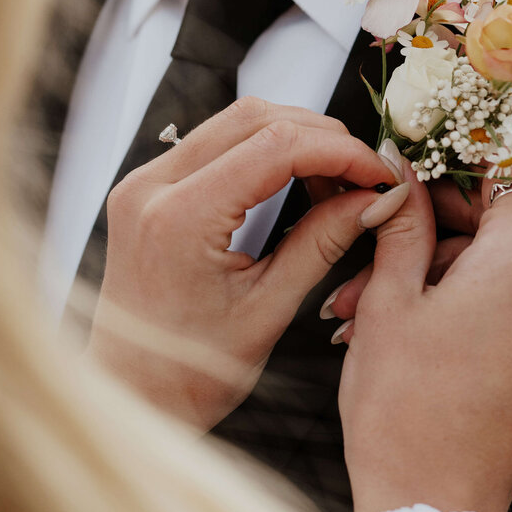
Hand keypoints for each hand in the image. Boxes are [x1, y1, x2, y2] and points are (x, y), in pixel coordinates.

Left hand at [92, 97, 406, 429]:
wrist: (131, 393)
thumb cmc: (191, 373)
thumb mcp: (269, 310)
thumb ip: (323, 243)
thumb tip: (376, 199)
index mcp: (179, 219)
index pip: (277, 147)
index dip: (340, 152)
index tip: (380, 174)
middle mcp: (151, 188)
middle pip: (255, 118)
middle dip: (322, 137)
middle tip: (365, 176)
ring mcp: (143, 182)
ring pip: (236, 122)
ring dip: (295, 138)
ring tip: (336, 183)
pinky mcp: (148, 188)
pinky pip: (215, 143)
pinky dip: (264, 151)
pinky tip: (297, 183)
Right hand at [337, 176, 511, 511]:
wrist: (434, 505)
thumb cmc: (409, 414)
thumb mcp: (390, 299)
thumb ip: (403, 224)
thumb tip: (403, 178)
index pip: (507, 170)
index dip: (456, 164)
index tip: (418, 162)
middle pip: (500, 219)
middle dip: (431, 228)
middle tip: (374, 242)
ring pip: (496, 262)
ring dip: (433, 271)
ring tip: (367, 303)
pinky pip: (508, 299)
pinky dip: (459, 300)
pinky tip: (400, 321)